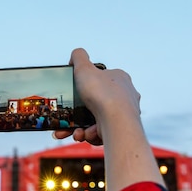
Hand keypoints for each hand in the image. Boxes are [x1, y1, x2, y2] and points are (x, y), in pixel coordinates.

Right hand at [53, 48, 162, 190]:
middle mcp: (125, 96)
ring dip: (82, 128)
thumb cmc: (103, 94)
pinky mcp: (122, 130)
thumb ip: (79, 57)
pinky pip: (102, 133)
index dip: (82, 88)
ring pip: (96, 120)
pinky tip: (87, 135)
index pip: (99, 80)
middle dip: (78, 114)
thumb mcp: (85, 68)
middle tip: (66, 122)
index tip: (72, 97)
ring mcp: (125, 114)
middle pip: (94, 104)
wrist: (117, 122)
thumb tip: (75, 55)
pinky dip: (92, 135)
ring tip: (75, 133)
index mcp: (119, 79)